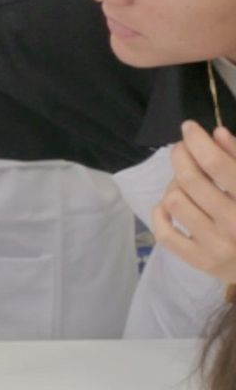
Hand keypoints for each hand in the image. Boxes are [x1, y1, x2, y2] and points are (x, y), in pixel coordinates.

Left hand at [152, 123, 235, 285]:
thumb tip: (217, 134)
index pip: (217, 166)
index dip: (198, 142)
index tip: (189, 127)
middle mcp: (235, 224)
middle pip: (190, 179)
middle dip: (181, 156)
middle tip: (182, 149)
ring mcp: (216, 246)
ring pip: (174, 200)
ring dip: (174, 185)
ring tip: (186, 184)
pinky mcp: (199, 262)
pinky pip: (164, 231)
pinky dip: (162, 213)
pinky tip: (172, 206)